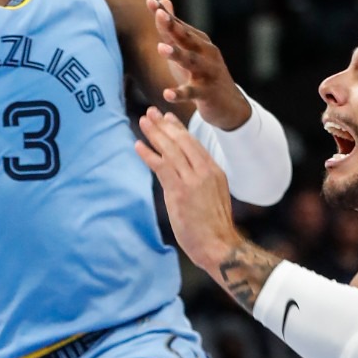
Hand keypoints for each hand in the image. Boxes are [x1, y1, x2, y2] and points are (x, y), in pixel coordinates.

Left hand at [135, 108, 240, 277]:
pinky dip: (148, 155)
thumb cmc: (214, 227)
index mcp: (213, 171)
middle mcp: (204, 171)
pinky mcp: (180, 192)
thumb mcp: (213, 196)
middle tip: (151, 112)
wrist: (219, 245)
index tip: (167, 117)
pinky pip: (161, 167)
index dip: (178, 129)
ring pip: (171, 150)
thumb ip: (200, 182)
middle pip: (181, 141)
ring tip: (143, 122)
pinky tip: (138, 146)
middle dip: (164, 125)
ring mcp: (192, 181)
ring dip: (155, 134)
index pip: (193, 143)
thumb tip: (185, 177)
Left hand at [148, 0, 247, 128]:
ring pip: (191, 62)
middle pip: (187, 38)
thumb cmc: (203, 74)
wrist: (229, 104)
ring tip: (161, 48)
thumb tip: (162, 1)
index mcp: (199, 42)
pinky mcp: (207, 94)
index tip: (150, 1)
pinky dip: (180, 93)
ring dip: (177, 54)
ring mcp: (208, 73)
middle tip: (160, 15)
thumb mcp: (188, 50)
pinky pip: (192, 93)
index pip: (179, 25)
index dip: (164, 14)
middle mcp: (206, 54)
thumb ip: (173, 28)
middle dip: (174, 26)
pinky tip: (167, 94)